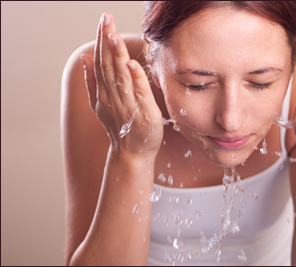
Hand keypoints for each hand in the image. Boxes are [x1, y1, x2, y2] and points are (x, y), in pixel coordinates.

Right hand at [80, 13, 162, 155]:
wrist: (132, 152)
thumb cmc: (120, 126)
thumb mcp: (101, 103)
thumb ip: (93, 81)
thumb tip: (85, 58)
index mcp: (104, 92)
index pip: (101, 61)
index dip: (101, 40)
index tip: (103, 21)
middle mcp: (113, 96)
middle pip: (108, 65)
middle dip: (107, 41)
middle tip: (106, 19)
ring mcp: (128, 105)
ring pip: (120, 77)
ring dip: (117, 57)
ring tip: (114, 37)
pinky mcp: (144, 113)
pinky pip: (139, 94)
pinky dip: (135, 79)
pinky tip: (131, 64)